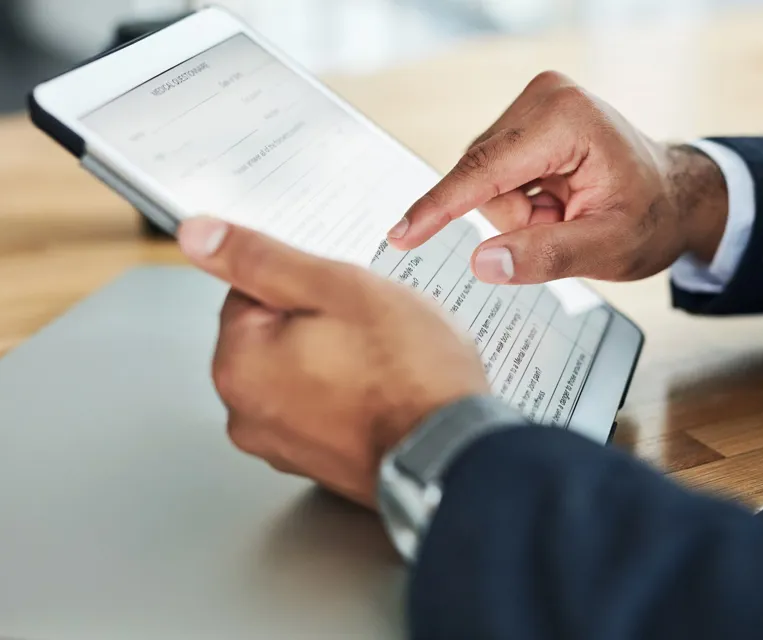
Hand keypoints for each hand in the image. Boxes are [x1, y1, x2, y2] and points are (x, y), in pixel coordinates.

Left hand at [178, 216, 488, 508]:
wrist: (457, 455)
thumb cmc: (410, 373)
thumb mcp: (337, 289)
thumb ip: (262, 260)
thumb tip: (197, 235)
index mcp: (239, 364)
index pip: (251, 292)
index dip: (306, 283)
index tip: (344, 295)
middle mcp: (248, 414)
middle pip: (276, 336)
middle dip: (323, 323)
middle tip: (372, 329)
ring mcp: (283, 447)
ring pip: (305, 372)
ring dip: (340, 360)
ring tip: (387, 365)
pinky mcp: (320, 465)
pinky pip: (326, 410)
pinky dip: (352, 397)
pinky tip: (389, 395)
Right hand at [387, 70, 727, 284]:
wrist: (673, 198)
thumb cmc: (652, 218)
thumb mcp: (608, 248)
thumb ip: (545, 256)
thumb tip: (483, 263)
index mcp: (567, 119)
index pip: (485, 172)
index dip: (440, 208)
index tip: (401, 235)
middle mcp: (544, 98)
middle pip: (481, 177)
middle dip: (514, 219)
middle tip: (564, 227)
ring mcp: (534, 104)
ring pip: (483, 179)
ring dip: (517, 214)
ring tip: (565, 215)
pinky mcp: (526, 120)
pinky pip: (493, 175)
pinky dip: (519, 202)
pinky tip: (556, 203)